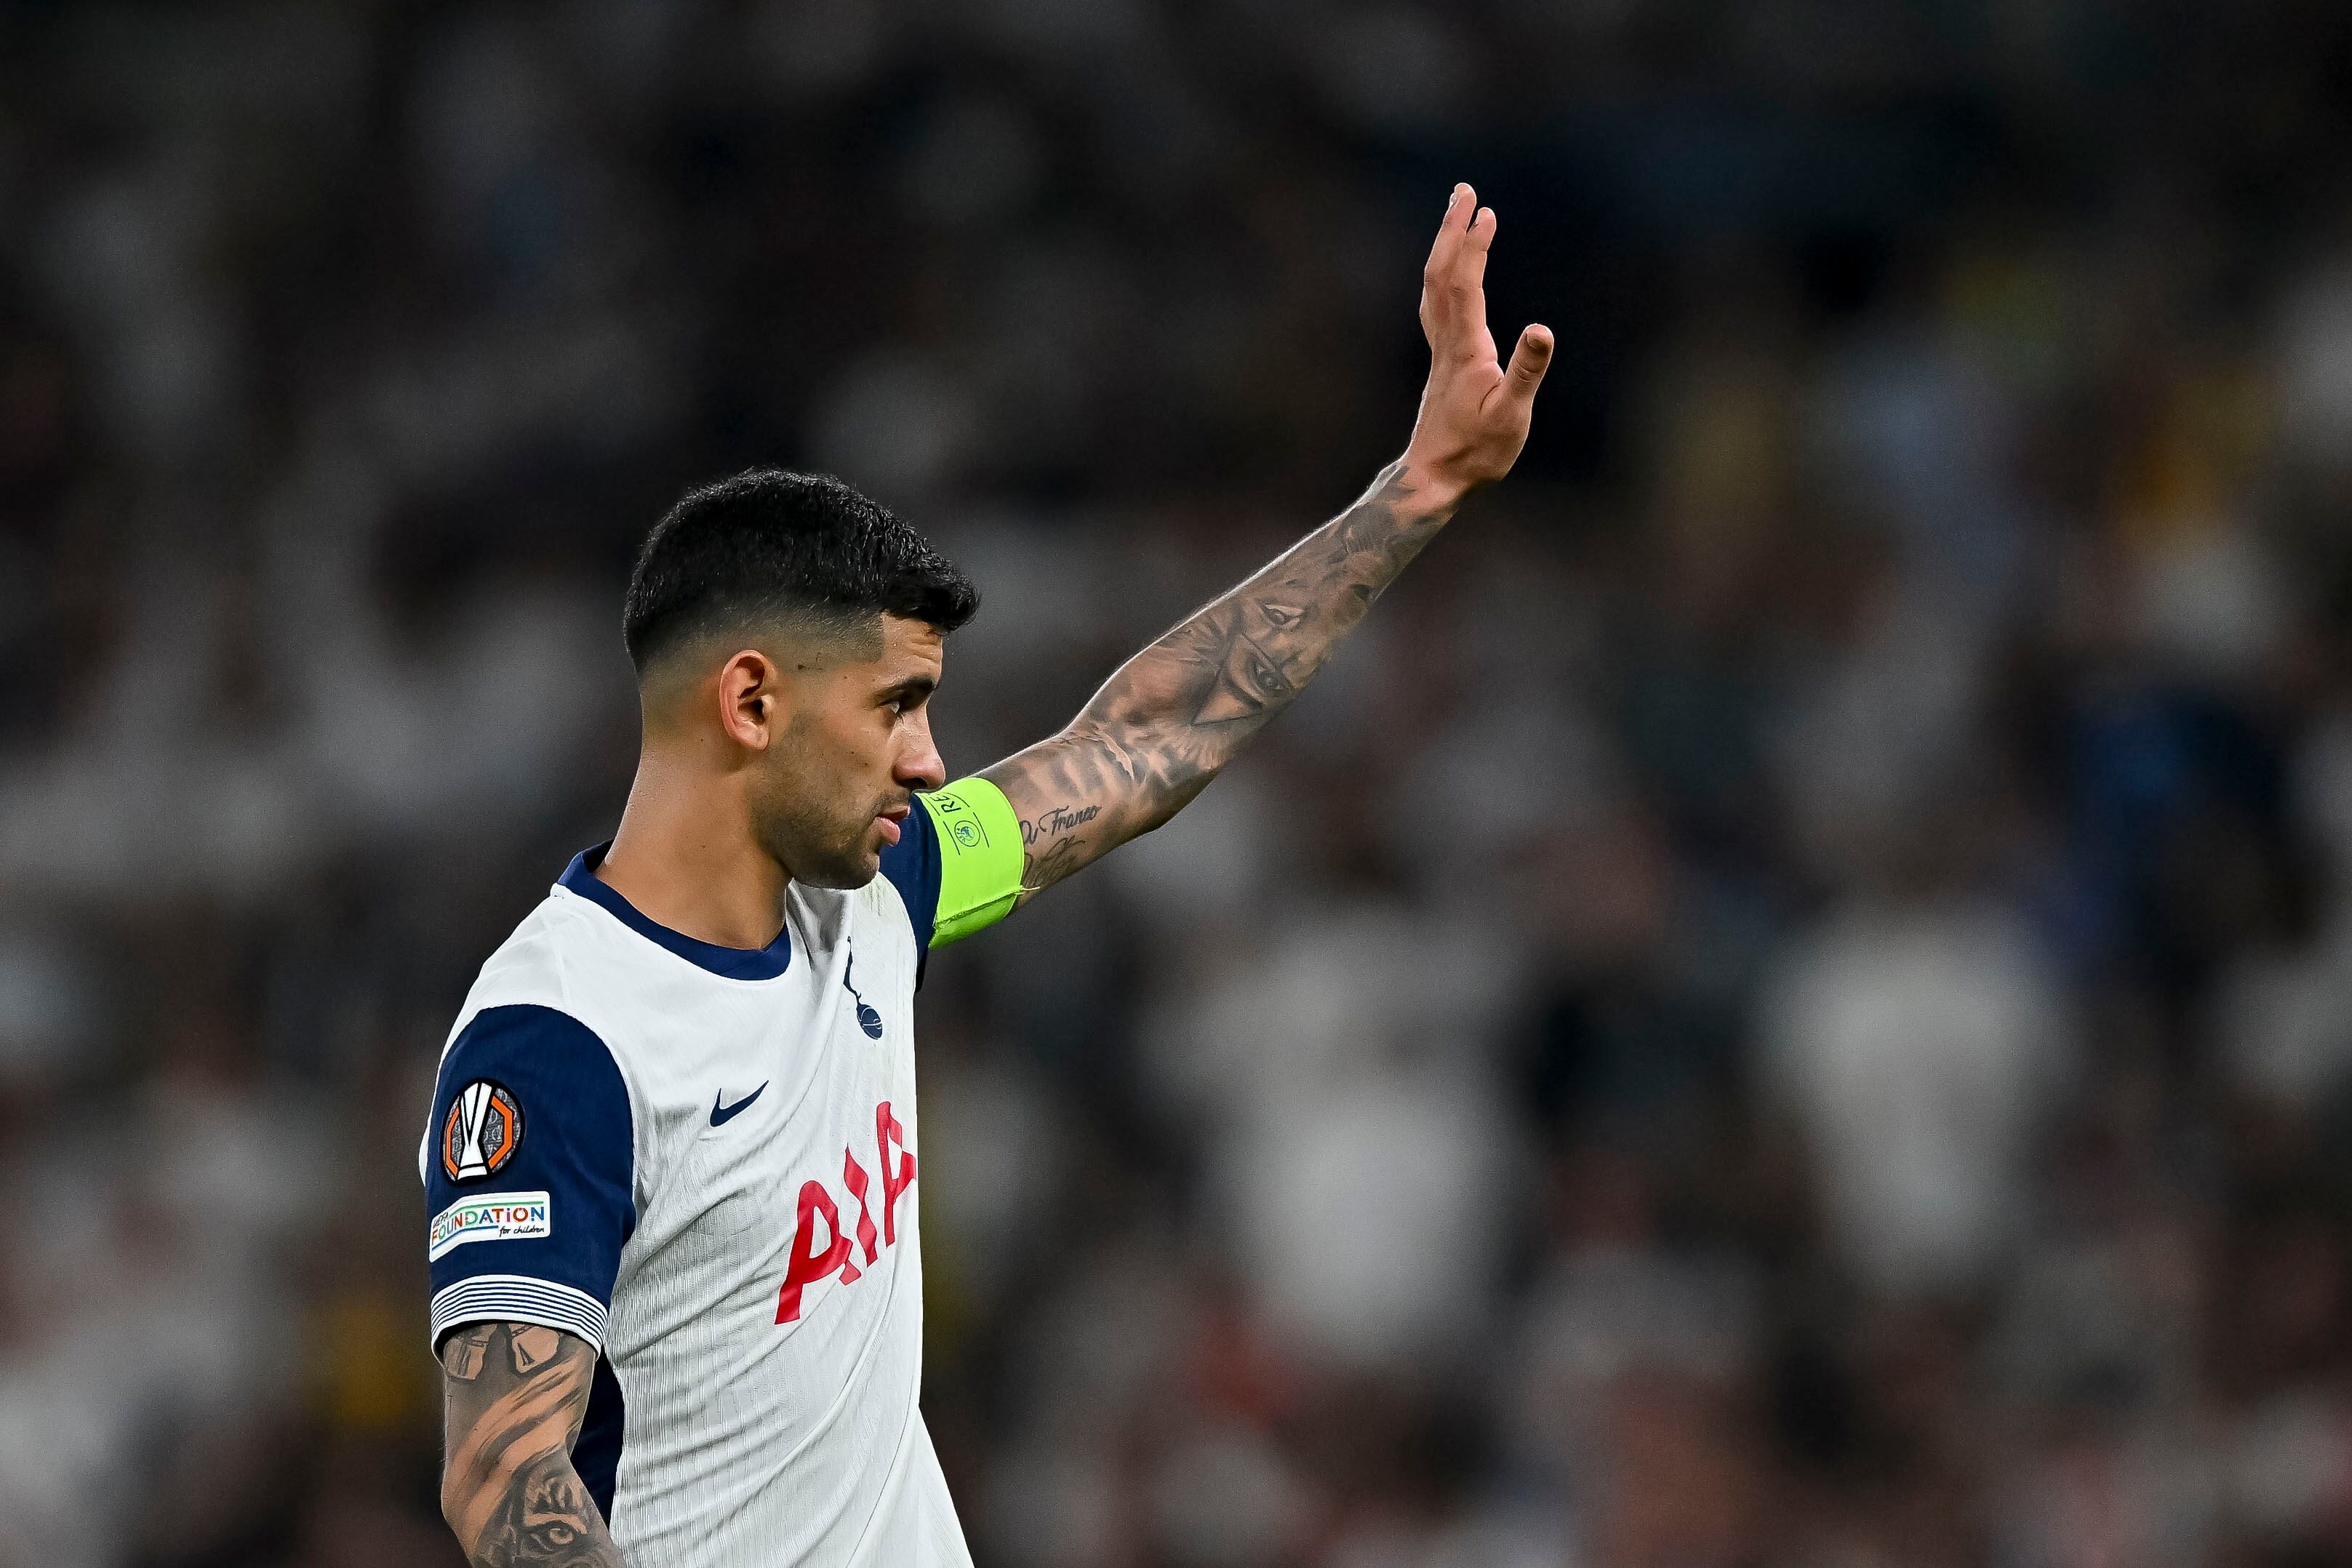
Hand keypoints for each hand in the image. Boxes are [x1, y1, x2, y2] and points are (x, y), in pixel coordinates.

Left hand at [1401, 183, 1551, 500]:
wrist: (1434, 479)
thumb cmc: (1476, 454)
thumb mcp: (1511, 417)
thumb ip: (1526, 372)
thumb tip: (1542, 330)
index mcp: (1466, 350)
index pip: (1465, 286)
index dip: (1473, 247)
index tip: (1484, 211)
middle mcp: (1447, 343)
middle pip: (1442, 275)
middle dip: (1452, 230)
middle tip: (1464, 191)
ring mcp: (1441, 351)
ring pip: (1434, 287)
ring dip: (1444, 248)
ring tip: (1457, 216)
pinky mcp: (1443, 362)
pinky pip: (1437, 304)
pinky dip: (1444, 276)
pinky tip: (1451, 274)